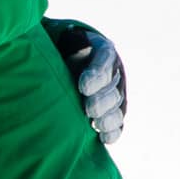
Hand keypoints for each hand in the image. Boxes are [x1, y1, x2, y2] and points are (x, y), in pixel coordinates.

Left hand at [49, 21, 125, 143]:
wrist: (66, 63)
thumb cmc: (61, 50)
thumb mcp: (63, 41)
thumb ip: (67, 42)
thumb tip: (73, 45)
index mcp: (102, 50)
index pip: (104, 60)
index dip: (96, 75)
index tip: (83, 87)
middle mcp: (113, 71)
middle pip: (112, 88)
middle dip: (101, 100)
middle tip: (89, 108)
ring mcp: (115, 92)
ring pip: (117, 107)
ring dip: (108, 117)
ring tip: (96, 123)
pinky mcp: (112, 111)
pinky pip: (118, 123)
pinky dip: (113, 131)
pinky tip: (103, 137)